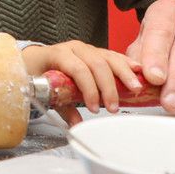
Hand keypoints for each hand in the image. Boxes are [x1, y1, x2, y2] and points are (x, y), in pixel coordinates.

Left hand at [22, 41, 141, 125]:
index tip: (94, 108)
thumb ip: (63, 107)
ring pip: (108, 57)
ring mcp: (87, 49)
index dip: (89, 89)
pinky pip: (114, 55)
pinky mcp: (97, 52)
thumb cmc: (40, 72)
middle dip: (108, 87)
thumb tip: (76, 125)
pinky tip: (138, 71)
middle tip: (114, 106)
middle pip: (96, 63)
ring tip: (135, 88)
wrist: (36, 58)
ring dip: (124, 73)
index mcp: (59, 54)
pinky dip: (127, 63)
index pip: (78, 69)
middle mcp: (75, 48)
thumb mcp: (47, 90)